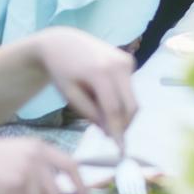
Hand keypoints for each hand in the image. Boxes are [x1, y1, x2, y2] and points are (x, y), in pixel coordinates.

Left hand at [35, 28, 136, 145]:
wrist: (62, 42)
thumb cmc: (61, 71)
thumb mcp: (70, 95)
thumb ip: (90, 113)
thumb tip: (110, 131)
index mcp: (100, 72)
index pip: (114, 109)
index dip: (117, 131)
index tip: (120, 150)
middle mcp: (118, 65)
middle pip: (130, 105)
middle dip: (124, 125)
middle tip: (112, 139)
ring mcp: (125, 60)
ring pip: (132, 99)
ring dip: (122, 113)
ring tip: (100, 114)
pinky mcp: (128, 60)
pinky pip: (129, 89)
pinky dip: (121, 100)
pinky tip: (103, 97)